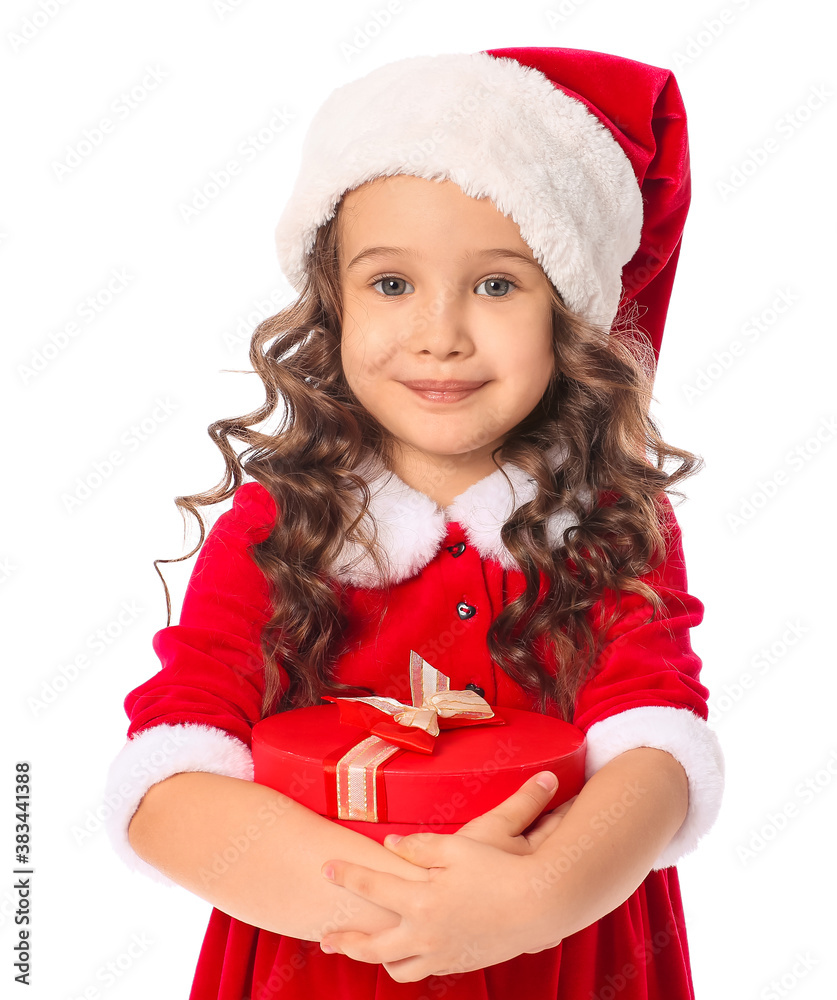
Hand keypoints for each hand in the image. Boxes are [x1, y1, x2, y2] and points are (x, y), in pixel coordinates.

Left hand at [318, 772, 569, 979]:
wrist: (541, 905)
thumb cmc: (500, 869)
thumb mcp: (458, 848)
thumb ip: (419, 847)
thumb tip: (388, 845)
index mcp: (421, 901)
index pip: (371, 887)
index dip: (346, 875)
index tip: (325, 867)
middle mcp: (426, 934)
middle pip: (372, 945)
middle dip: (345, 941)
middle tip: (324, 938)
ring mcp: (443, 953)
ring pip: (397, 968)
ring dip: (375, 959)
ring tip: (362, 951)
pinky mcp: (461, 963)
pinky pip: (423, 971)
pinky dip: (407, 963)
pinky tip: (405, 953)